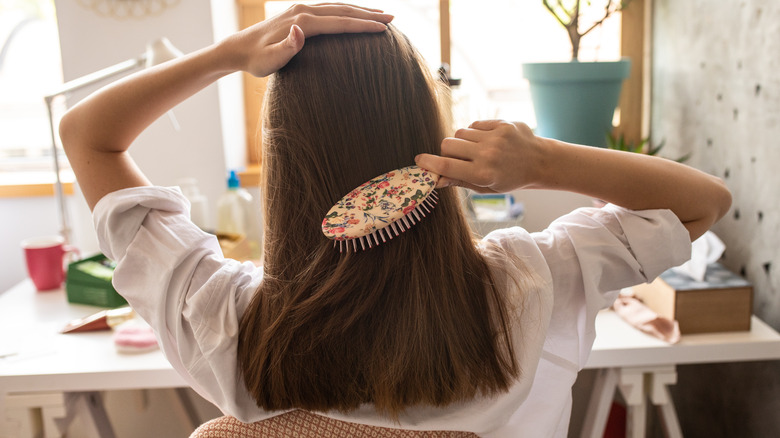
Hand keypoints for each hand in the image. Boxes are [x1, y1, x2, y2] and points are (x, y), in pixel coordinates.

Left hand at [223, 3, 392, 77]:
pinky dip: (346, 11)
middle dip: (369, 15)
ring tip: (381, 16)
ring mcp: (301, 10)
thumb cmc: (256, 60)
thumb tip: (299, 31)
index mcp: (301, 22)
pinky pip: (329, 9)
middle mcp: (303, 11)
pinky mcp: (299, 13)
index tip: (383, 29)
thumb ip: (286, 47)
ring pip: (338, 7)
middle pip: (343, 10)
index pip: (339, 22)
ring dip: (360, 11)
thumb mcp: (269, 60)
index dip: (362, 26)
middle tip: (392, 19)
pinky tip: (355, 16)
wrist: (239, 48)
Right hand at [415, 120, 543, 192]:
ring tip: (475, 150)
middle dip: (445, 151)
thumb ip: (459, 180)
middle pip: (447, 144)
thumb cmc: (509, 178)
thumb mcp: (485, 187)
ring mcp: (495, 137)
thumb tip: (435, 179)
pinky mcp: (501, 123)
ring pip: (459, 133)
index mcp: (483, 174)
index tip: (419, 161)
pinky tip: (486, 141)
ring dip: (461, 141)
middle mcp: (488, 154)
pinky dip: (474, 133)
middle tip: (455, 157)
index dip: (429, 163)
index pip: (446, 166)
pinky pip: (474, 125)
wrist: (539, 161)